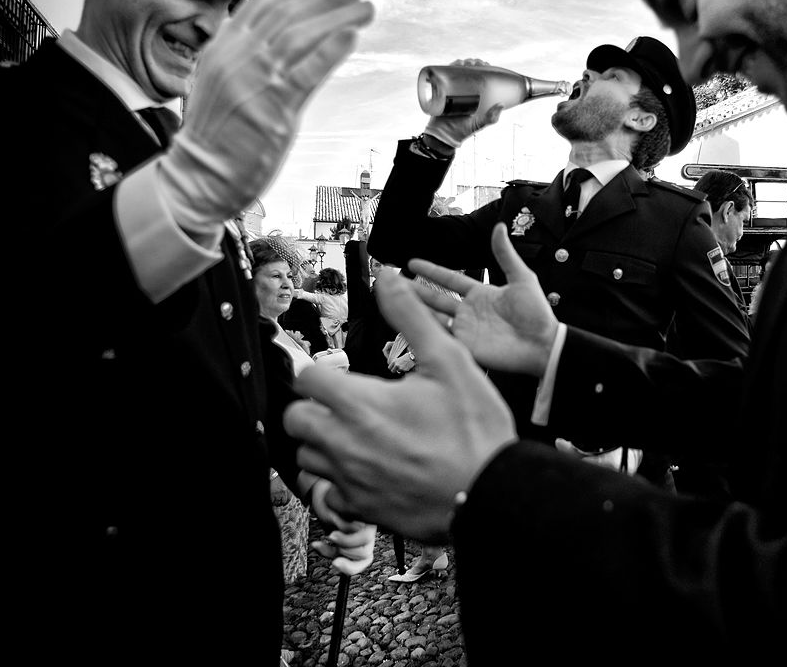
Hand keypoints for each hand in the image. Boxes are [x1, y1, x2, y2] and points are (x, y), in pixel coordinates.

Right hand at [157, 0, 375, 232]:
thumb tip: (274, 35)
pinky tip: (351, 37)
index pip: (266, 3)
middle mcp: (238, 56)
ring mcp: (256, 80)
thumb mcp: (219, 79)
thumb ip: (243, 54)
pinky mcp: (275, 108)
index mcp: (223, 46)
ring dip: (338, 17)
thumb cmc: (216, 134)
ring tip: (364, 9)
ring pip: (302, 35)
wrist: (200, 175)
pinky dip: (331, 51)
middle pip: (289, 12)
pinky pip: (308, 72)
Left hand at [285, 267, 516, 542]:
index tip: (344, 376)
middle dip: (314, 407)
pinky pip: (328, 494)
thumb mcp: (449, 361)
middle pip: (295, 419)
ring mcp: (350, 479)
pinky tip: (365, 470)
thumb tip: (388, 278)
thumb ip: (411, 316)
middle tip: (344, 405)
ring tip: (354, 436)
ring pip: (307, 457)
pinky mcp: (361, 508)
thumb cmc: (473, 430)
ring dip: (322, 443)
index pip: (308, 379)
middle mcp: (344, 443)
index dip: (324, 372)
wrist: (491, 491)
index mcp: (360, 403)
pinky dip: (338, 481)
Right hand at [306, 478, 375, 574]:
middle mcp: (367, 532)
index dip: (351, 568)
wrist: (322, 491)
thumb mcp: (329, 536)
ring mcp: (368, 520)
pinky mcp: (365, 509)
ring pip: (365, 541)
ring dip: (344, 541)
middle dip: (344, 552)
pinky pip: (357, 524)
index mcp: (361, 541)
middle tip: (330, 543)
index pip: (364, 560)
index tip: (334, 563)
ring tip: (330, 534)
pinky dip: (342, 525)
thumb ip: (333, 550)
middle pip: (365, 553)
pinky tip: (333, 519)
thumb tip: (335, 561)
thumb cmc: (328, 513)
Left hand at [389, 351, 415, 374]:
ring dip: (400, 370)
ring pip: (398, 372)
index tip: (393, 368)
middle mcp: (396, 365)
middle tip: (397, 369)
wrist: (411, 357)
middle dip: (394, 371)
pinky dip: (404, 370)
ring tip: (403, 367)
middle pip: (392, 371)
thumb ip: (395, 363)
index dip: (391, 368)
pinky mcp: (404, 370)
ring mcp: (400, 368)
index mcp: (394, 361)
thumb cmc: (405, 357)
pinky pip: (403, 372)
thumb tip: (393, 367)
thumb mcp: (398, 359)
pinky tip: (406, 367)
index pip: (389, 367)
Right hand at [406, 222, 557, 376]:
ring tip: (393, 298)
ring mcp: (465, 329)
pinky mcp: (465, 346)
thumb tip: (500, 226)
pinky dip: (424, 329)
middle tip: (392, 280)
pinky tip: (408, 321)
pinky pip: (440, 336)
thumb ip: (505, 254)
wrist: (542, 344)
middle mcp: (468, 311)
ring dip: (413, 308)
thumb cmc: (536, 313)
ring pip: (432, 316)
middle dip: (413, 289)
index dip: (431, 271)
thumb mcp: (521, 278)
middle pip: (434, 298)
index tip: (411, 263)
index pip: (449, 280)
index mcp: (480, 293)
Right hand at [422, 59, 503, 150]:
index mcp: (477, 97)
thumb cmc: (462, 131)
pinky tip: (455, 63)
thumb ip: (490, 118)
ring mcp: (454, 91)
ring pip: (459, 72)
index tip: (484, 64)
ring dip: (463, 63)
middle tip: (474, 62)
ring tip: (465, 63)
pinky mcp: (443, 92)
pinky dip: (450, 67)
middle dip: (473, 63)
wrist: (443, 135)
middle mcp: (466, 92)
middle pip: (470, 72)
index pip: (482, 78)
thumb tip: (501, 104)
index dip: (483, 68)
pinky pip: (445, 77)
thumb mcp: (479, 124)